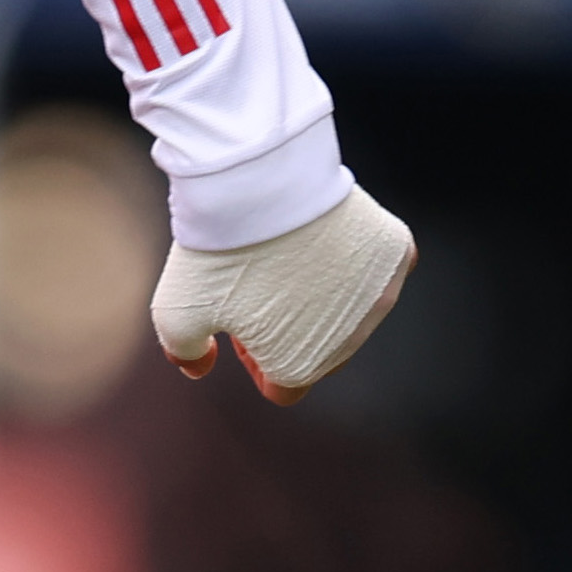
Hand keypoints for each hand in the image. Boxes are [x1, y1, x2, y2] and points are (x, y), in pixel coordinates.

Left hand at [152, 184, 415, 404]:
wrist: (261, 184)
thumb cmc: (218, 252)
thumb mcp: (175, 311)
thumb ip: (184, 351)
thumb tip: (198, 368)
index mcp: (300, 367)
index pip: (282, 386)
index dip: (254, 360)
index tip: (238, 327)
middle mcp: (351, 341)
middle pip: (321, 351)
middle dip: (290, 332)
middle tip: (259, 291)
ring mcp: (381, 296)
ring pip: (352, 310)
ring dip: (323, 296)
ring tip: (286, 260)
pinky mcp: (396, 253)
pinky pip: (380, 268)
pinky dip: (356, 259)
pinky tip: (324, 239)